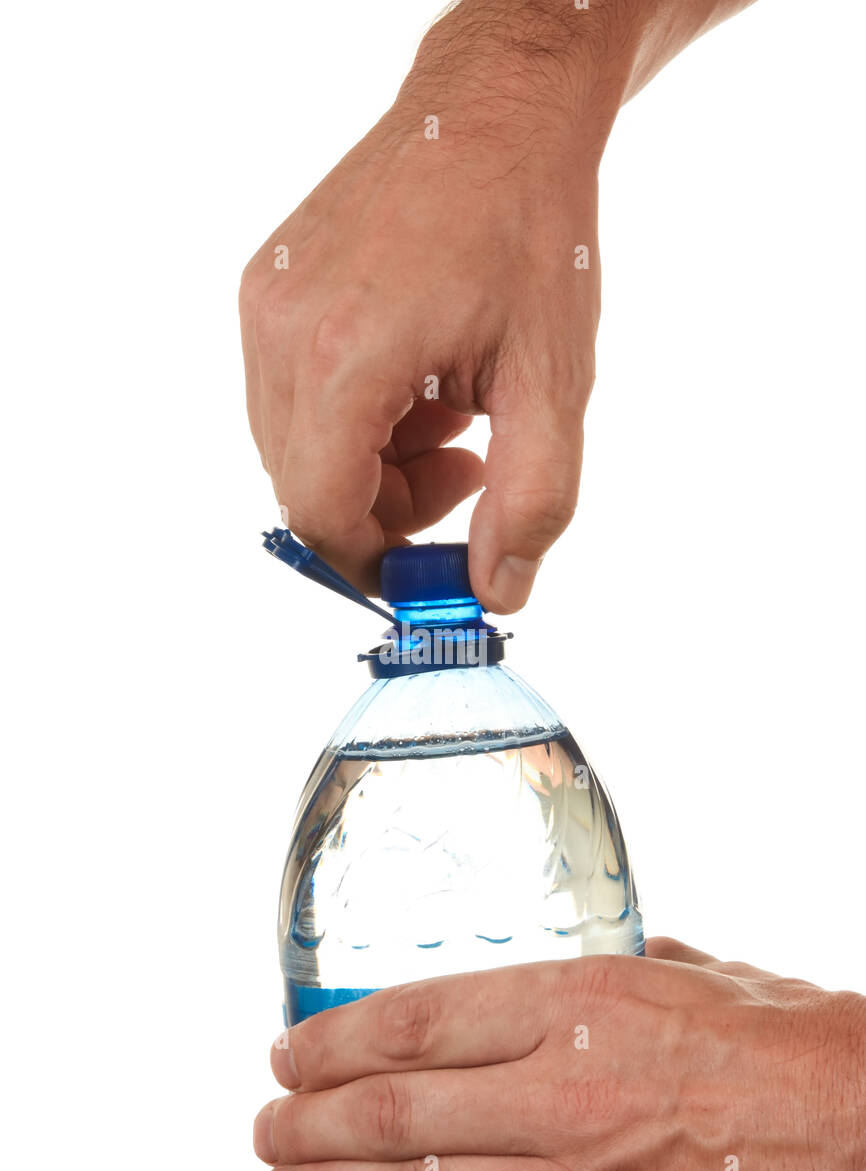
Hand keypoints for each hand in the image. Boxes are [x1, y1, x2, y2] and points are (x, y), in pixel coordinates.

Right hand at [239, 5, 626, 611]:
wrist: (494, 114)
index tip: (432, 563)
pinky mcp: (266, 288)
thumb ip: (530, 502)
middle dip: (384, 508)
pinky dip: (351, 417)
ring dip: (370, 463)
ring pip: (294, 446)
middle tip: (466, 470)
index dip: (375, 559)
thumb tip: (495, 592)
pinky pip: (290, 396)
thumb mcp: (553, 380)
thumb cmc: (529, 232)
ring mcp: (266, 305)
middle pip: (304, 486)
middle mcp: (285, 330)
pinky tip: (415, 378)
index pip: (321, 511)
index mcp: (348, 355)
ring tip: (447, 411)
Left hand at [254, 938, 865, 1170]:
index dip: (332, 1042)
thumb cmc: (782, 1042)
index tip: (289, 1053)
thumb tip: (545, 978)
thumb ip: (602, 969)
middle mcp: (563, 1093)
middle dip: (306, 1124)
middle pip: (393, 1111)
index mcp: (579, 1001)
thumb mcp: (686, 970)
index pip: (413, 1020)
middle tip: (264, 1127)